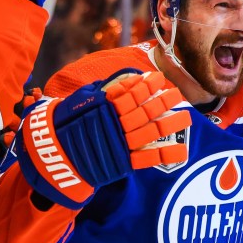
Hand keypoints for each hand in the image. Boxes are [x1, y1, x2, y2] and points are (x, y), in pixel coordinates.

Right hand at [16, 70, 189, 208]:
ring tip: (187, 117)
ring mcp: (121, 143)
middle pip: (145, 110)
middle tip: (178, 94)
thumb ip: (100, 93)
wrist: (54, 156)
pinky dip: (164, 155)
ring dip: (170, 123)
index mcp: (105, 107)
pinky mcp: (122, 162)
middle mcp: (116, 124)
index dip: (146, 85)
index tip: (159, 79)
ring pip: (151, 130)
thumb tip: (119, 83)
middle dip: (163, 102)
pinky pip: (147, 158)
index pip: (130, 93)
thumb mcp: (79, 102)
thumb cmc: (64, 126)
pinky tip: (182, 151)